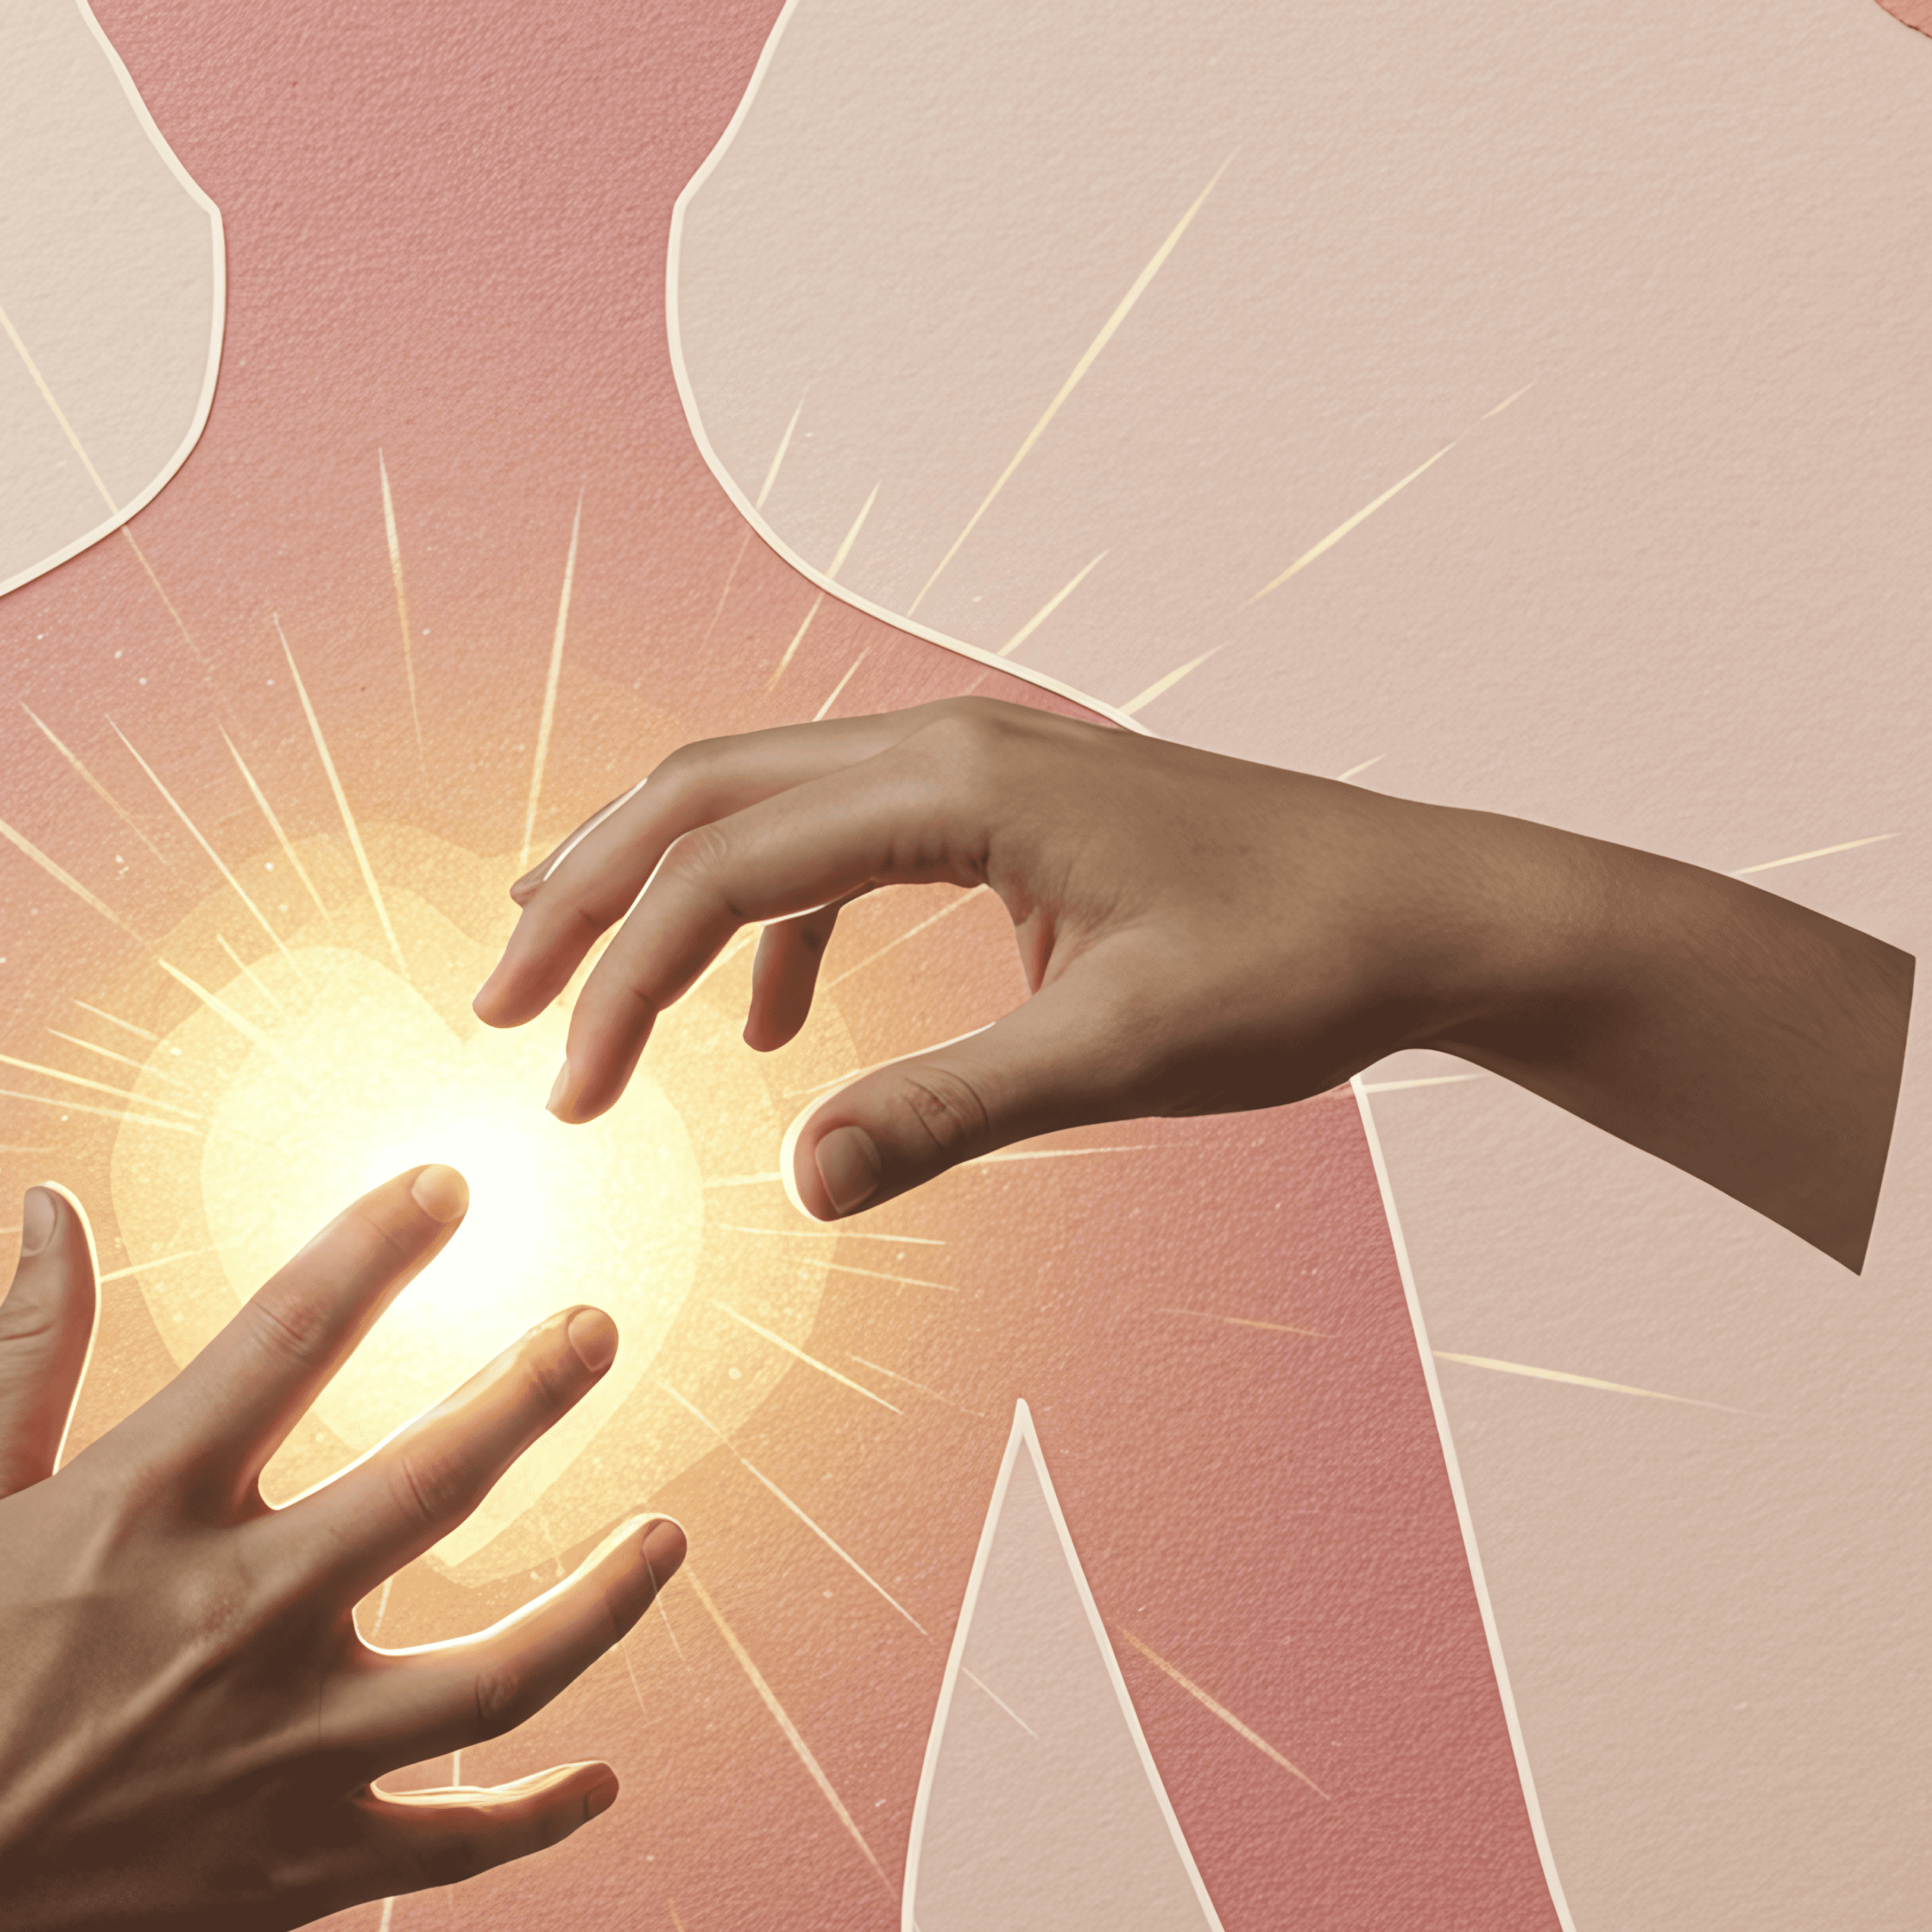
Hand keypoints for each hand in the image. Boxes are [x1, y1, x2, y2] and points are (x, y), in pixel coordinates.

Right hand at [0, 1170, 682, 1931]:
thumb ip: (25, 1347)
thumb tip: (49, 1204)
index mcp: (145, 1510)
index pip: (292, 1336)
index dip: (380, 1241)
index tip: (448, 1180)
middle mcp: (237, 1620)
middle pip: (435, 1485)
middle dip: (533, 1390)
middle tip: (598, 1327)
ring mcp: (287, 1753)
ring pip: (501, 1676)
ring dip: (600, 1602)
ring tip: (667, 1538)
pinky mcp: (305, 1865)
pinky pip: (461, 1841)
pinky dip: (542, 1813)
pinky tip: (604, 1774)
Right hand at [474, 698, 1909, 1266]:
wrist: (1436, 910)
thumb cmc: (1301, 971)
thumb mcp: (1124, 1058)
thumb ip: (951, 1114)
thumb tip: (799, 1186)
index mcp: (961, 786)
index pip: (725, 864)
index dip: (622, 974)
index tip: (567, 1093)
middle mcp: (947, 745)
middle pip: (702, 794)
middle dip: (586, 899)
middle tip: (494, 1012)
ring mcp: (974, 766)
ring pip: (755, 801)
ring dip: (654, 892)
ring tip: (572, 996)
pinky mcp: (1004, 808)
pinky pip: (835, 843)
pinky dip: (767, 922)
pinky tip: (763, 1035)